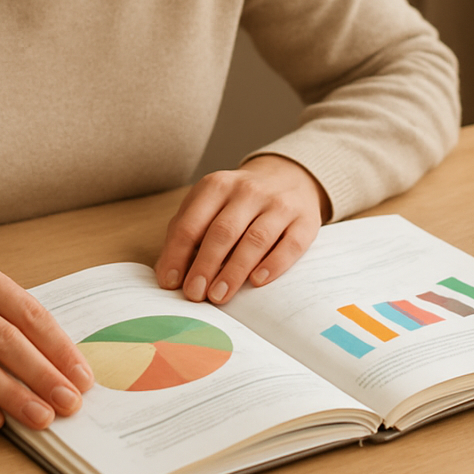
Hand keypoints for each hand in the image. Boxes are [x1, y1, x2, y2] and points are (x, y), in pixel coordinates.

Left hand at [155, 154, 330, 305]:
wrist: (289, 177)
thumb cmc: (238, 202)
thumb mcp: (208, 205)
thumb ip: (186, 233)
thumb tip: (168, 275)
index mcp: (217, 186)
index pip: (191, 223)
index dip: (178, 254)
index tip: (171, 283)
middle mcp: (248, 191)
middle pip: (222, 231)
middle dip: (205, 266)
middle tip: (195, 294)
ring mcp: (279, 204)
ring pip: (255, 239)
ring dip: (234, 271)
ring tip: (219, 296)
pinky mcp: (305, 220)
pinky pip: (290, 244)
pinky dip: (273, 264)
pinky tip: (258, 281)